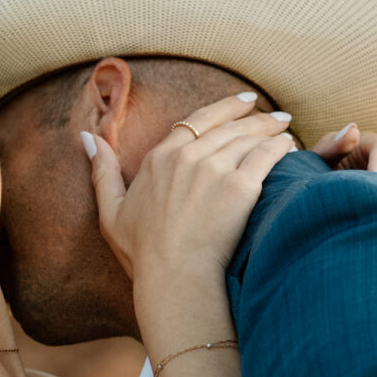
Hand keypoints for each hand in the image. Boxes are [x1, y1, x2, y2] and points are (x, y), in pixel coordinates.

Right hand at [84, 92, 295, 287]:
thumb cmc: (144, 253)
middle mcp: (188, 156)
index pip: (197, 120)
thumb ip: (102, 171)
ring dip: (270, 129)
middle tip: (273, 113)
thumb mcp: (111, 211)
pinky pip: (266, 155)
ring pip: (249, 136)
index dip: (223, 108)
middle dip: (254, 115)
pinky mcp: (240, 186)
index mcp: (160, 158)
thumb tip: (87, 136)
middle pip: (228, 125)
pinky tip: (289, 146)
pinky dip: (279, 147)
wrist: (174, 275)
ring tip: (284, 126)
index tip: (242, 101)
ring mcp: (215, 169)